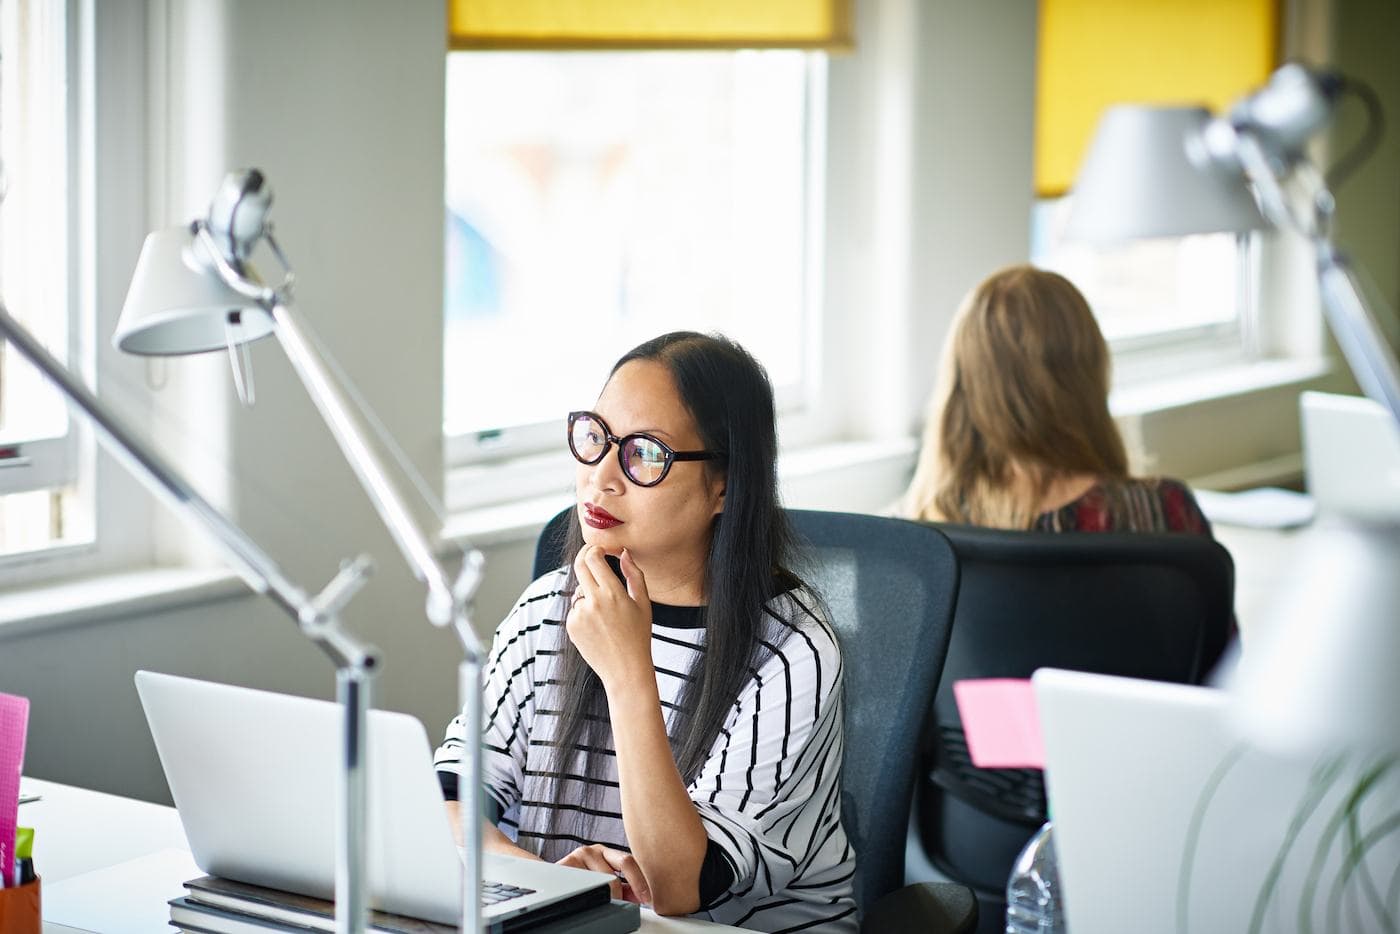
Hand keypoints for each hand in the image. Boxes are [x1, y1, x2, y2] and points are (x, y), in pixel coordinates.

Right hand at [557, 844, 651, 904]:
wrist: (549, 876)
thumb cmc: (580, 879)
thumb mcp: (603, 880)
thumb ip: (623, 886)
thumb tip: (639, 896)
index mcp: (606, 852)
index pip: (628, 862)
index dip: (639, 881)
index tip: (646, 898)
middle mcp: (592, 851)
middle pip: (612, 876)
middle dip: (618, 896)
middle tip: (620, 907)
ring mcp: (576, 856)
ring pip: (598, 883)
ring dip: (601, 898)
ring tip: (596, 903)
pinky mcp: (563, 866)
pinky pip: (581, 887)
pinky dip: (586, 895)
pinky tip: (583, 897)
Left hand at [566, 546, 654, 691]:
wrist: (625, 670)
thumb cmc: (639, 636)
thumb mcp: (643, 603)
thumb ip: (634, 574)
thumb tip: (623, 553)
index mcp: (613, 593)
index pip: (593, 558)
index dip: (594, 549)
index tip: (599, 549)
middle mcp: (593, 601)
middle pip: (579, 566)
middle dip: (584, 557)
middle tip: (591, 556)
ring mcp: (579, 614)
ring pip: (579, 591)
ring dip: (589, 593)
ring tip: (607, 615)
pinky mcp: (571, 626)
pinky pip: (575, 609)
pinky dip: (584, 612)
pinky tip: (599, 627)